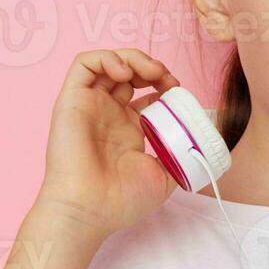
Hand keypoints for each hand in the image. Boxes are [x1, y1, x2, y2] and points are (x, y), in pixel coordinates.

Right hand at [32, 48, 180, 241]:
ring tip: (151, 72)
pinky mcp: (71, 100)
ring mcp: (89, 105)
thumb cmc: (120, 201)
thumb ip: (178, 157)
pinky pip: (84, 64)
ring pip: (108, 62)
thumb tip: (196, 144)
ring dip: (133, 58)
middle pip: (129, 73)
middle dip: (152, 68)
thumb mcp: (163, 177)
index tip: (178, 92)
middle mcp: (107, 114)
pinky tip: (126, 72)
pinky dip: (107, 58)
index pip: (145, 93)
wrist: (89, 211)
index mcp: (126, 129)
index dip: (163, 85)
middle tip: (168, 79)